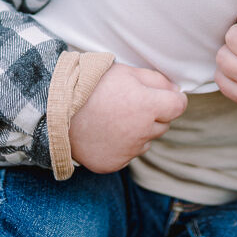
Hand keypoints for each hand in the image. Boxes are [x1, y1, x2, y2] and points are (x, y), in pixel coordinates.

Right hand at [68, 64, 186, 173]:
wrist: (57, 110)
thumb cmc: (91, 87)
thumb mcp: (125, 72)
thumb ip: (156, 80)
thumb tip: (176, 91)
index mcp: (147, 106)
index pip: (179, 106)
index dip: (172, 99)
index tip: (163, 96)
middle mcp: (142, 131)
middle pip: (163, 124)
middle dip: (152, 115)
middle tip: (128, 104)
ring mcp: (128, 150)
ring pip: (145, 141)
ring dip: (137, 131)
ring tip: (113, 118)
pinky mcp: (115, 164)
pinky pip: (128, 155)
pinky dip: (121, 146)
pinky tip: (105, 133)